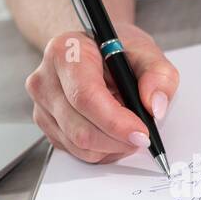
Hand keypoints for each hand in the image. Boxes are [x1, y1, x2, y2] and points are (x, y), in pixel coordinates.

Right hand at [26, 23, 178, 162]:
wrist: (93, 49)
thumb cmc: (115, 49)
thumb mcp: (145, 51)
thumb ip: (158, 75)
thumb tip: (155, 106)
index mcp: (65, 53)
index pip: (86, 97)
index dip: (116, 122)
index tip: (141, 133)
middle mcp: (46, 79)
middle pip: (80, 129)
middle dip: (117, 141)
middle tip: (142, 137)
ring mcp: (42, 104)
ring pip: (78, 145)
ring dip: (110, 147)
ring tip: (128, 131)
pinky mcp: (45, 123)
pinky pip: (74, 150)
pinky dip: (100, 150)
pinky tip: (113, 133)